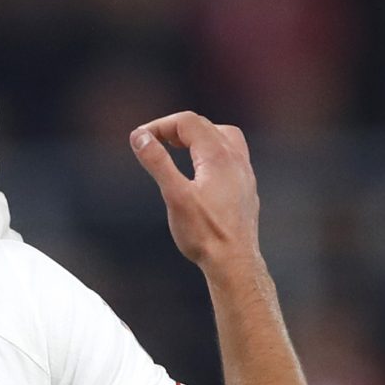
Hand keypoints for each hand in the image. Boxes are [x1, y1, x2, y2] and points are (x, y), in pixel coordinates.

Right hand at [130, 112, 261, 270]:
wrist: (234, 262)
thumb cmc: (204, 233)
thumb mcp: (174, 195)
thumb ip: (157, 162)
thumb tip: (139, 136)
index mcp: (218, 156)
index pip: (187, 122)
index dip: (160, 125)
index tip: (139, 140)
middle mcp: (235, 159)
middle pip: (204, 126)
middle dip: (175, 128)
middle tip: (152, 143)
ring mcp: (244, 173)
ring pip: (222, 136)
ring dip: (197, 136)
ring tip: (177, 148)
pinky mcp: (245, 188)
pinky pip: (231, 155)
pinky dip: (211, 152)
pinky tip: (200, 171)